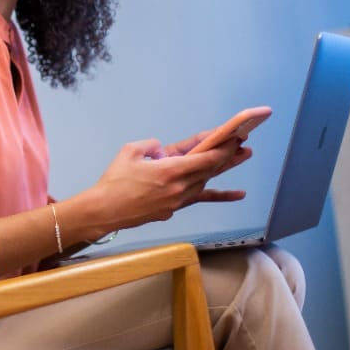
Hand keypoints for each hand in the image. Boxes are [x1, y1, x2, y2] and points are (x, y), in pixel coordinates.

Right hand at [89, 136, 251, 232]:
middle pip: (210, 168)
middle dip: (229, 153)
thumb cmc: (114, 182)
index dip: (223, 147)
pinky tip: (239, 193)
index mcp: (169, 171)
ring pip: (207, 180)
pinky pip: (201, 198)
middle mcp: (179, 187)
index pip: (205, 158)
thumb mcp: (130, 151)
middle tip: (244, 142)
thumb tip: (162, 150)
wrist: (105, 211)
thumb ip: (151, 145)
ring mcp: (178, 200)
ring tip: (244, 154)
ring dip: (224, 167)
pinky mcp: (174, 208)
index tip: (235, 137)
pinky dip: (221, 195)